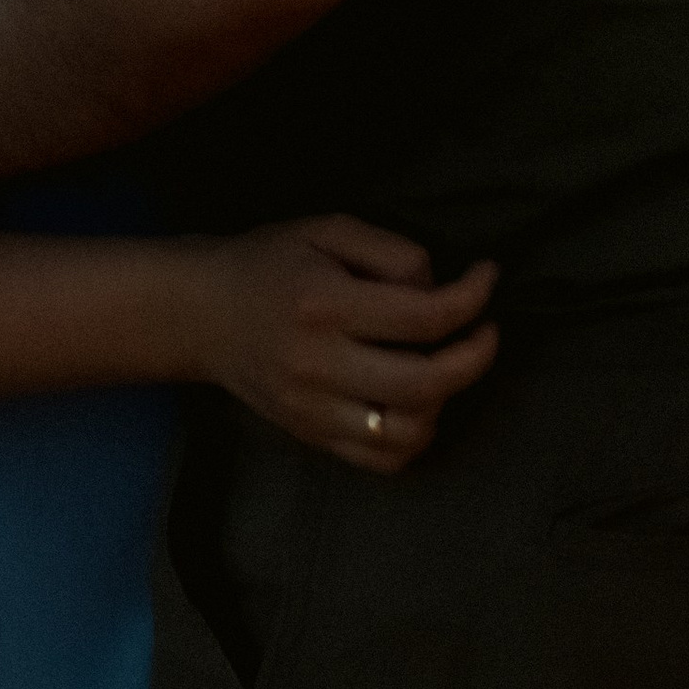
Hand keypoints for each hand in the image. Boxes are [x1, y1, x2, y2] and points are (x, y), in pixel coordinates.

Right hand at [191, 214, 497, 473]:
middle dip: (475, 357)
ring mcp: (313, 409)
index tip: (488, 277)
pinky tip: (417, 403)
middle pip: (426, 382)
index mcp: (325, 303)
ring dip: (446, 401)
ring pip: (409, 431)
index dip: (473, 297)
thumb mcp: (323, 229)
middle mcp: (319, 363)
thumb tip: (439, 287)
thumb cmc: (267, 262)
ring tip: (446, 367)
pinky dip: (415, 437)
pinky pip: (382, 459)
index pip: (423, 315)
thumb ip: (388, 251)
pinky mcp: (310, 435)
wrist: (200, 314)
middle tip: (486, 332)